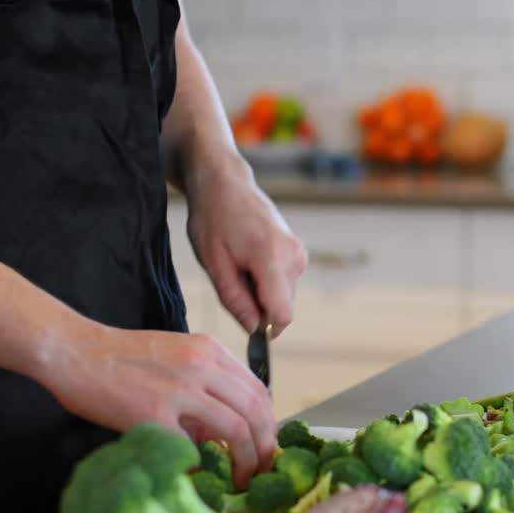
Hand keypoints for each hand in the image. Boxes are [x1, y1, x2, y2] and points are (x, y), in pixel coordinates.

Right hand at [38, 320, 275, 487]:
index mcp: (209, 351)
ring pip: (236, 429)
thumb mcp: (176, 355)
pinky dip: (201, 466)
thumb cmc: (120, 357)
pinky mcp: (154, 414)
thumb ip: (205, 383)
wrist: (76, 352)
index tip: (266, 447)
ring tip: (241, 479)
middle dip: (266, 447)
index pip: (258, 390)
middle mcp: (202, 366)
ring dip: (247, 461)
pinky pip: (192, 447)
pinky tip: (199, 476)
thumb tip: (223, 428)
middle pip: (256, 411)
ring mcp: (179, 390)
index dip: (269, 424)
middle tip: (262, 471)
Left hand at [185, 152, 306, 335]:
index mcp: (272, 258)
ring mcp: (299, 253)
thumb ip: (236, 300)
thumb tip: (254, 329)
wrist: (226, 184)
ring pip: (283, 296)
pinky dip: (266, 281)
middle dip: (259, 307)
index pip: (282, 315)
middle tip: (232, 280)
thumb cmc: (214, 219)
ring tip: (239, 265)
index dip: (264, 327)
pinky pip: (285, 282)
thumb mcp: (214, 264)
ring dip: (261, 293)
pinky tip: (249, 259)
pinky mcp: (299, 252)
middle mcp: (294, 256)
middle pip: (283, 307)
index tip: (243, 319)